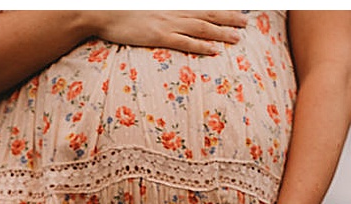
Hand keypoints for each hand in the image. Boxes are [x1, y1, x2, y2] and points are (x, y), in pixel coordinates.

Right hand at [93, 11, 246, 53]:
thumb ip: (163, 13)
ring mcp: (167, 24)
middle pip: (207, 14)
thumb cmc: (123, 11)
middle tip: (246, 23)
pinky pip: (185, 42)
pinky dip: (202, 46)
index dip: (220, 9)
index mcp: (172, 5)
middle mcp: (174, 12)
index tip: (236, 11)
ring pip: (201, 28)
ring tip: (238, 38)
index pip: (201, 6)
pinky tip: (215, 50)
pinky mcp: (159, 36)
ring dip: (221, 33)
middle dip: (228, 18)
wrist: (104, 12)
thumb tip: (173, 20)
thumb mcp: (147, 9)